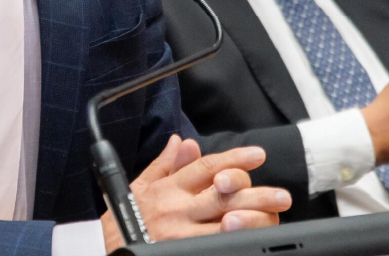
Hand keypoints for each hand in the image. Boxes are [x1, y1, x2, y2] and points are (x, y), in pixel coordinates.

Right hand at [99, 135, 291, 250]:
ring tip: (272, 217)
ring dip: (250, 220)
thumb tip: (182, 142)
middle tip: (281, 195)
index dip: (233, 159)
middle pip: (221, 197)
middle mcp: (177, 209)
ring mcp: (180, 235)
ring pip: (222, 225)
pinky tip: (249, 241)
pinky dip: (231, 243)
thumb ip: (164, 165)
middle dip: (254, 194)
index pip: (205, 167)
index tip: (258, 154)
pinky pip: (213, 246)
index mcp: (169, 188)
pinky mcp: (181, 252)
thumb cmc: (124, 219)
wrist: (108, 248)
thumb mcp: (139, 187)